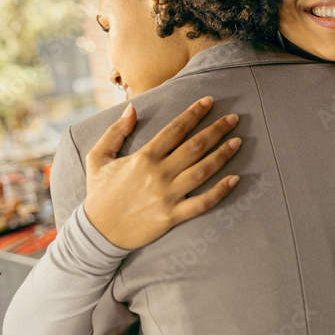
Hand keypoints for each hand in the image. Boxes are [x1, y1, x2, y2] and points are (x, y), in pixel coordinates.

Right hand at [83, 96, 241, 249]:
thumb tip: (131, 108)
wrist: (96, 233)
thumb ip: (114, 132)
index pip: (175, 129)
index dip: (194, 113)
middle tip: (234, 118)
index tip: (209, 102)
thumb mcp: (98, 158)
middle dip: (216, 130)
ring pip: (202, 171)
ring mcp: (167, 196)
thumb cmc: (99, 193)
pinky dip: (220, 191)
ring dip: (222, 155)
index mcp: (144, 157)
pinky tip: (235, 179)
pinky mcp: (172, 216)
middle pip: (195, 147)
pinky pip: (202, 203)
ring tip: (237, 141)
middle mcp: (158, 174)